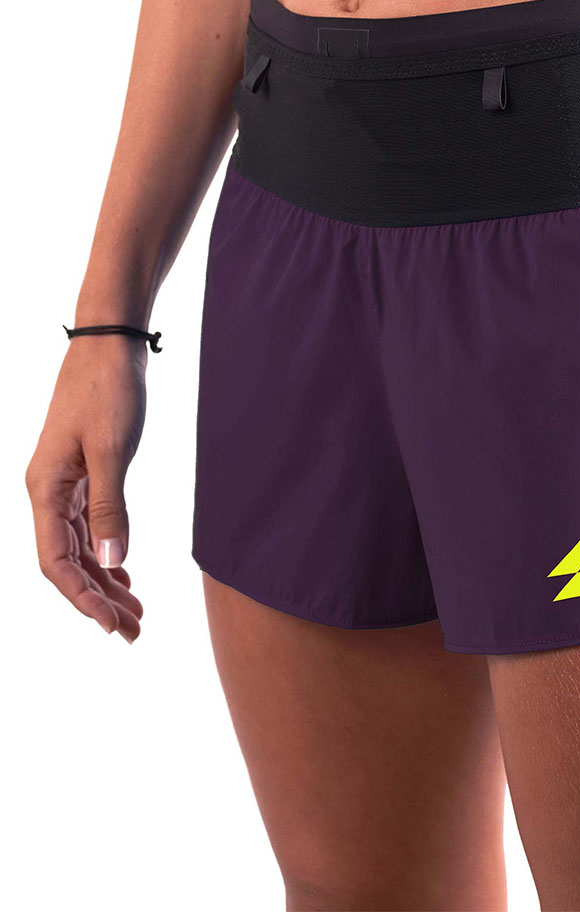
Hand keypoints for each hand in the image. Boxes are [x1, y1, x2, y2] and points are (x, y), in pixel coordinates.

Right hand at [26, 336, 146, 641]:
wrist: (112, 346)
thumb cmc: (108, 391)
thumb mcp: (111, 450)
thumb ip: (110, 507)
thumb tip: (111, 564)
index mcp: (45, 489)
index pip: (56, 562)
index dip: (81, 599)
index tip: (111, 627)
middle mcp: (48, 491)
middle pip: (69, 562)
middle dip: (99, 600)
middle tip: (134, 631)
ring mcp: (65, 483)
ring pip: (82, 547)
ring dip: (106, 581)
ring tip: (136, 612)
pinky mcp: (84, 473)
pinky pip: (90, 527)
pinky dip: (108, 553)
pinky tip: (125, 573)